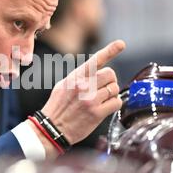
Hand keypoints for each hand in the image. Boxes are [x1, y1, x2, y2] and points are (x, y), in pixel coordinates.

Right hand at [28, 40, 125, 158]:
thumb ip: (79, 77)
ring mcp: (91, 99)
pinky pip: (116, 103)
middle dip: (110, 81)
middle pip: (110, 74)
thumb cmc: (57, 107)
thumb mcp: (63, 86)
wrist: (51, 128)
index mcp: (75, 77)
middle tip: (103, 89)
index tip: (121, 44)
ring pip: (114, 89)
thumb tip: (95, 73)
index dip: (110, 50)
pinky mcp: (97, 113)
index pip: (95, 60)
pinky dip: (114, 105)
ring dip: (111, 94)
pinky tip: (105, 108)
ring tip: (101, 100)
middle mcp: (84, 86)